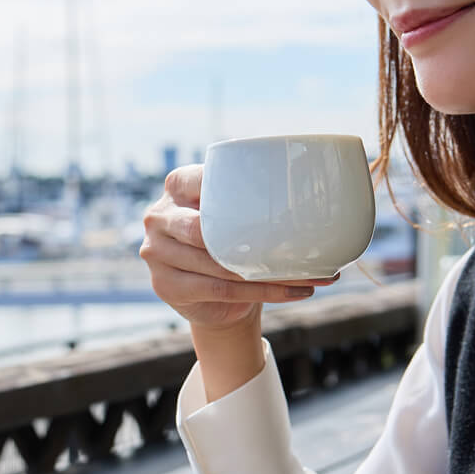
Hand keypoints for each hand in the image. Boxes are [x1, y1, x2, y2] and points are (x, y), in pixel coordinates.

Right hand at [139, 165, 338, 331]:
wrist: (212, 293)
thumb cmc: (229, 239)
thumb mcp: (234, 210)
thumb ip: (252, 196)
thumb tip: (318, 187)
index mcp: (176, 187)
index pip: (197, 180)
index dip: (226, 186)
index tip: (271, 193)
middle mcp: (159, 218)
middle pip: (203, 229)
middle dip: (253, 240)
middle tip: (302, 246)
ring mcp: (156, 254)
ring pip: (217, 264)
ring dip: (268, 272)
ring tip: (312, 275)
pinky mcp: (166, 286)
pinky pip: (220, 289)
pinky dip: (262, 291)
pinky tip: (295, 292)